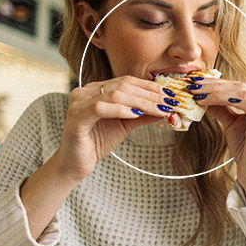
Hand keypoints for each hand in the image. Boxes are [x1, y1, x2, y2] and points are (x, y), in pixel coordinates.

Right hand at [52, 76, 169, 181]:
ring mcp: (79, 103)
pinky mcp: (76, 118)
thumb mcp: (125, 125)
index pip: (127, 81)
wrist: (76, 164)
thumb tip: (165, 108)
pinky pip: (100, 108)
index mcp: (97, 89)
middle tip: (169, 102)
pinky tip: (136, 115)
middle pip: (123, 86)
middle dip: (150, 95)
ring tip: (159, 109)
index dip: (150, 87)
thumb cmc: (97, 142)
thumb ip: (142, 115)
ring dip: (141, 102)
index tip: (170, 95)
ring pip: (115, 95)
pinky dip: (121, 110)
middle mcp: (86, 91)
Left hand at [188, 78, 245, 202]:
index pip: (237, 87)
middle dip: (213, 85)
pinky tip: (211, 102)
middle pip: (239, 87)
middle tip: (192, 86)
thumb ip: (222, 109)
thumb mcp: (231, 125)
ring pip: (242, 93)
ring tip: (198, 95)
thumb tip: (204, 97)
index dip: (216, 83)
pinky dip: (229, 101)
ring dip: (217, 92)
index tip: (195, 83)